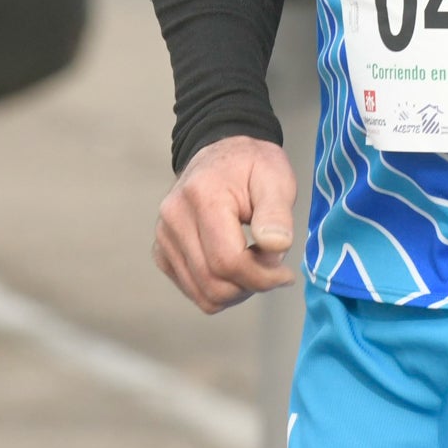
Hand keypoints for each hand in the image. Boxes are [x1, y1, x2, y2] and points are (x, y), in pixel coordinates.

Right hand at [153, 135, 299, 310]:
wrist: (222, 154)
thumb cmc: (252, 166)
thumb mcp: (276, 179)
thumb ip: (277, 214)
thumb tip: (276, 247)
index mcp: (203, 195)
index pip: (228, 260)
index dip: (262, 277)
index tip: (285, 273)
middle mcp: (174, 217)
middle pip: (213, 282)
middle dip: (251, 286)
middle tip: (272, 269)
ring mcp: (164, 236)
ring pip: (202, 293)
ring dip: (236, 292)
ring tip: (254, 267)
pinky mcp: (162, 251)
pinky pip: (192, 290)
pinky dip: (218, 289)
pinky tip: (235, 267)